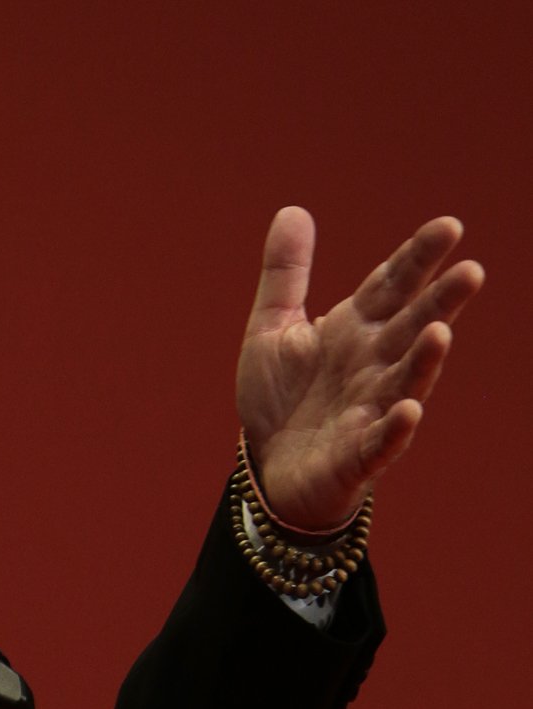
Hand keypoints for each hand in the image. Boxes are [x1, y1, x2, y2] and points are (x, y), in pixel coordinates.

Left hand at [236, 207, 483, 530]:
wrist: (268, 467)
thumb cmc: (281, 398)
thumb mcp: (273, 329)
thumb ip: (285, 275)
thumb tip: (292, 209)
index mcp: (354, 329)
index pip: (392, 285)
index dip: (418, 258)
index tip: (449, 226)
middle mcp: (372, 365)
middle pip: (411, 327)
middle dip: (440, 302)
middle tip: (471, 271)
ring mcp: (370, 409)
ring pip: (405, 380)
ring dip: (425, 359)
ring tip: (440, 331)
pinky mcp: (357, 455)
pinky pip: (380, 440)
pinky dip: (395, 426)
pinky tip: (409, 409)